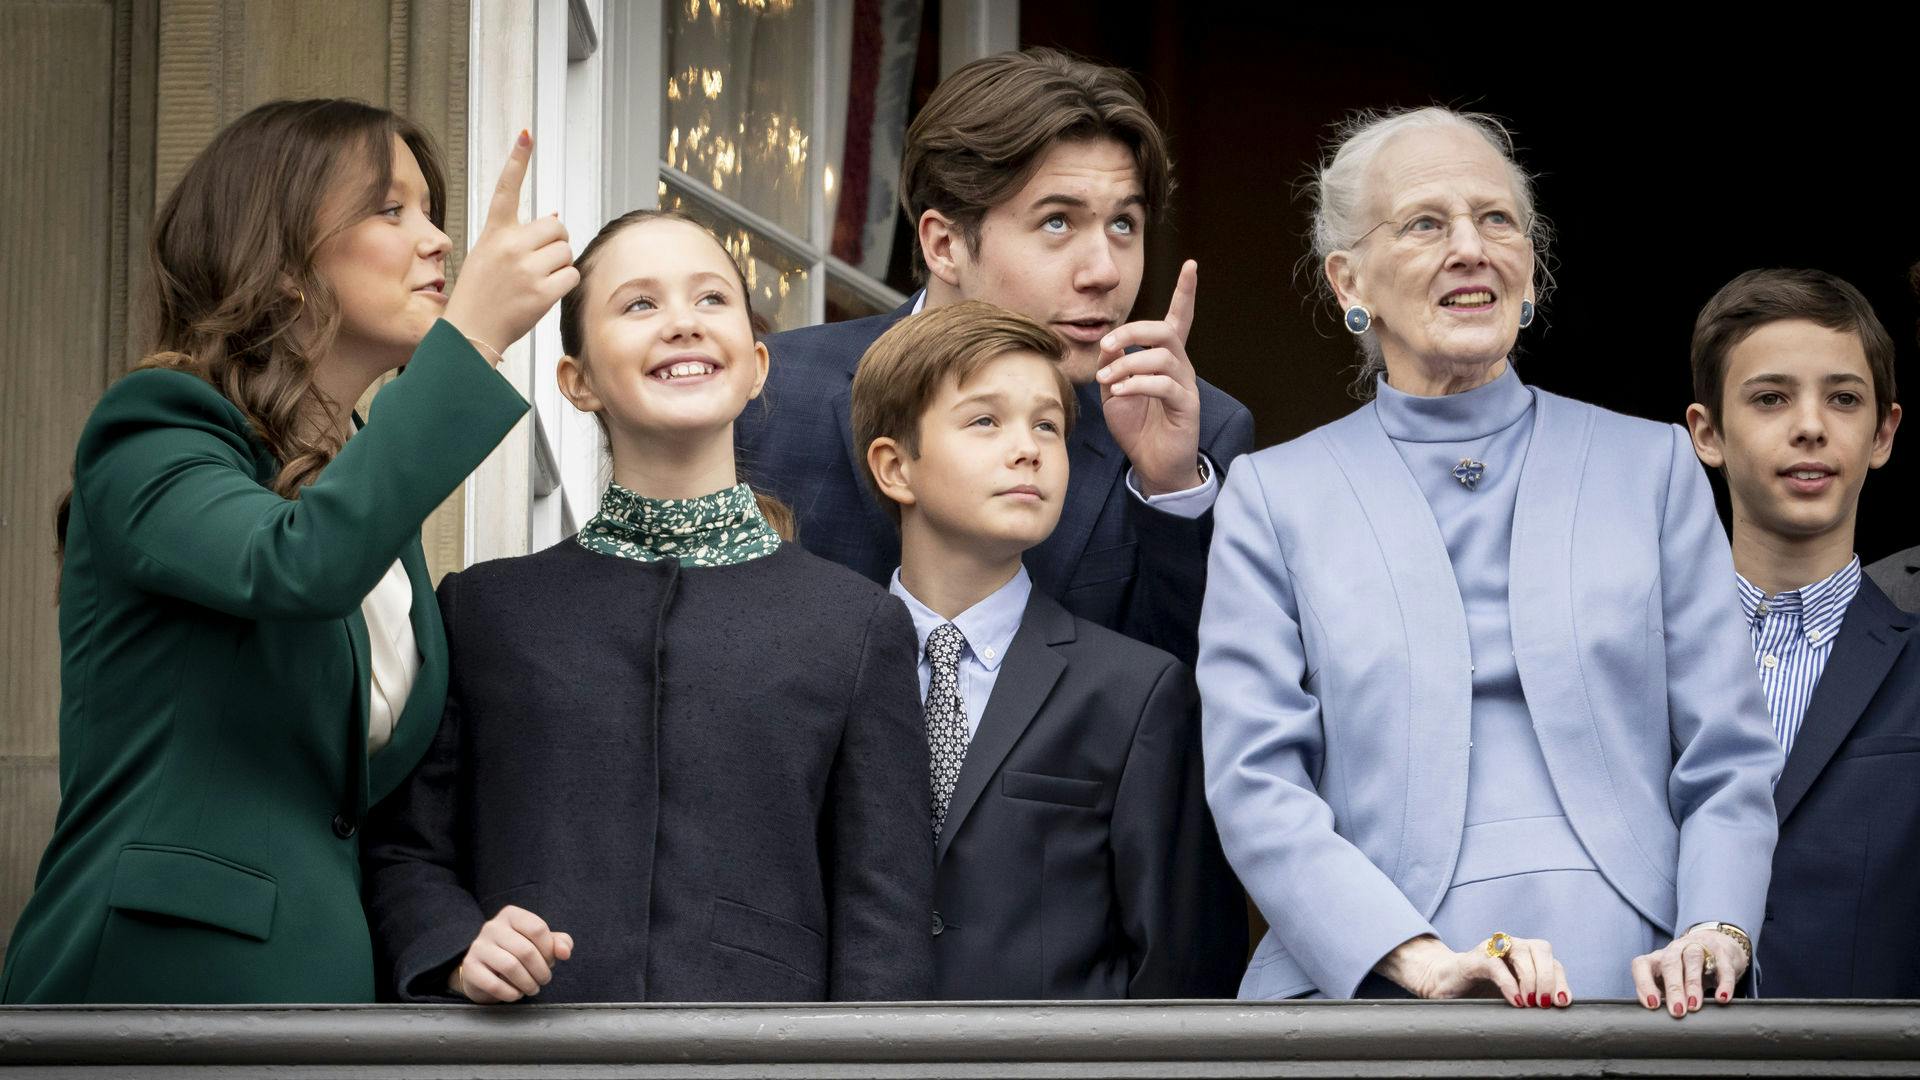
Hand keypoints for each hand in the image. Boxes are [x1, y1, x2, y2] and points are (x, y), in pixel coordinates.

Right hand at [441, 130, 579, 360]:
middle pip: (557, 226)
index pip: (506, 188)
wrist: (470, 333)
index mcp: (493, 232)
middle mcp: (508, 245)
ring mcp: (525, 268)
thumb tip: (555, 215)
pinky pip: (572, 275)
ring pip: (566, 251)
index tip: (527, 134)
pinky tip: (545, 293)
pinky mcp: (541, 291)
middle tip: (542, 260)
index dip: (518, 160)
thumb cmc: (480, 294)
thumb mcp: (489, 256)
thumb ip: (518, 236)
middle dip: (557, 241)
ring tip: (537, 280)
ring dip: (560, 265)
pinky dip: (566, 284)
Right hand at [449, 903, 574, 1002]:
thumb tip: (565, 952)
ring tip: (533, 989)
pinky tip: (516, 994)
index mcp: (511, 915)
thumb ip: (558, 943)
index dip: (549, 950)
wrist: (484, 970)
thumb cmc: (517, 953)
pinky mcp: (470, 967)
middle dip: (541, 971)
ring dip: (528, 983)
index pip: (537, 929)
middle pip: (526, 950)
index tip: (550, 962)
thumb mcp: (540, 943)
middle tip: (544, 980)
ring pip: (511, 967)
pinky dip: (511, 993)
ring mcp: (478, 946)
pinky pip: (494, 984)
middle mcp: (492, 926)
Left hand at [1095, 259, 1203, 495]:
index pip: (1179, 318)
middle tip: (1107, 345)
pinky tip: (1120, 392)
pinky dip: (1137, 384)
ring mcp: (1186, 385)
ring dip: (1128, 364)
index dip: (1185, 292)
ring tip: (1108, 381)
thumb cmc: (1137, 426)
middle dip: (1133, 331)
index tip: (1192, 265)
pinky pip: (1164, 384)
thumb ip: (1111, 365)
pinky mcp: (1186, 405)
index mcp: (1164, 358)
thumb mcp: (1114, 391)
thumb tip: (1109, 343)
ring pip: (1162, 356)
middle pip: (1165, 331)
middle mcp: (1180, 366)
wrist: (1153, 464)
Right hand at [1377, 933, 1570, 1007]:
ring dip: (1531, 979)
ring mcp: (1493, 948)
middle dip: (1547, 977)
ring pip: (1522, 952)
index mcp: (1525, 954)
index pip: (1552, 962)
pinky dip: (1509, 982)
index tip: (1561, 1003)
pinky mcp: (1475, 957)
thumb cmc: (1481, 992)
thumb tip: (1560, 1008)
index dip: (1559, 981)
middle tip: (1543, 1004)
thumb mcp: (1514, 995)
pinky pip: (1496, 964)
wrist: (1443, 984)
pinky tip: (1515, 1000)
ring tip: (1529, 1003)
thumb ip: (1535, 997)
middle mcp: (1511, 945)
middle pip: (1541, 949)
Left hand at [1631, 929, 1743, 1017]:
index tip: (1652, 1005)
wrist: (1718, 946)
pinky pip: (1723, 965)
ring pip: (1692, 959)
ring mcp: (1698, 946)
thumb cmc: (1687, 971)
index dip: (1644, 984)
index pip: (1641, 965)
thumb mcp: (1671, 982)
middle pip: (1670, 963)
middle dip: (1672, 988)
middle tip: (1677, 1012)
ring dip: (1692, 984)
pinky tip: (1722, 998)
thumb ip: (1663, 996)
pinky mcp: (1722, 951)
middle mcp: (1675, 949)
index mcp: (1657, 958)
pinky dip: (1723, 982)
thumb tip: (1659, 1022)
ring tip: (1694, 1006)